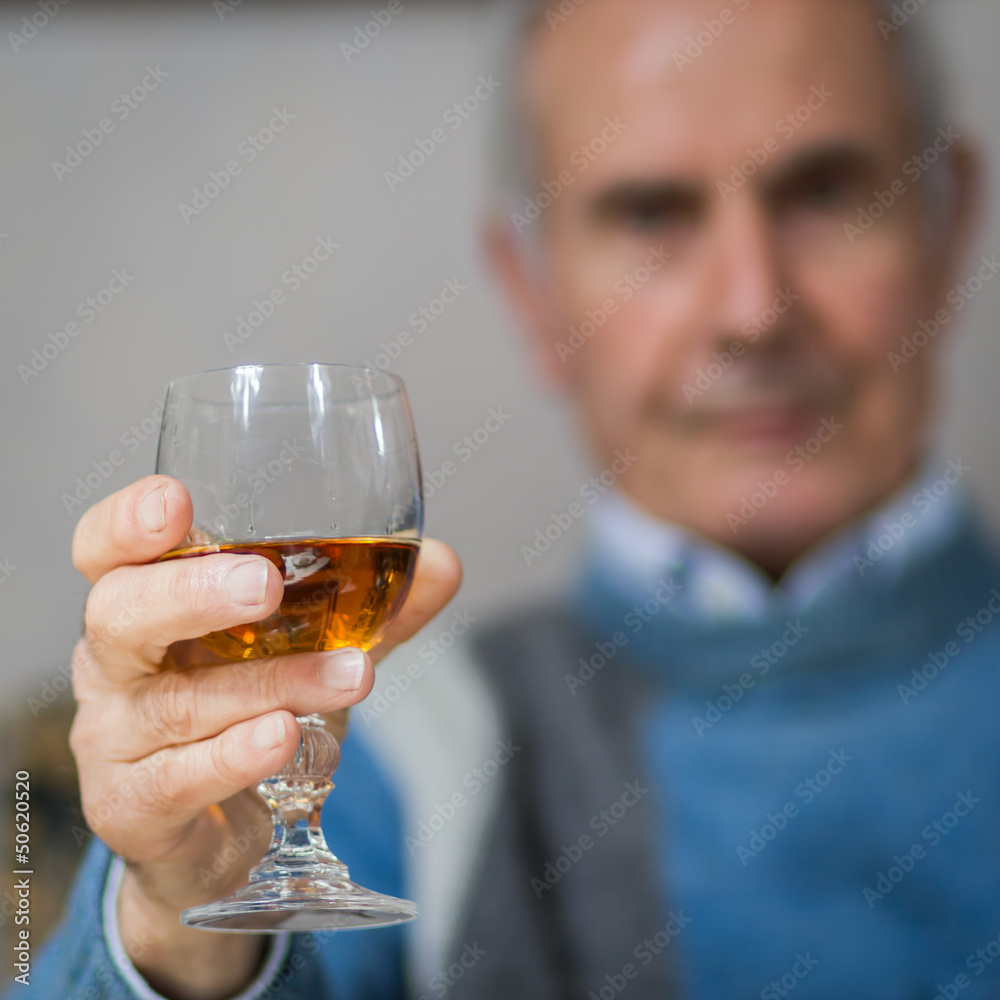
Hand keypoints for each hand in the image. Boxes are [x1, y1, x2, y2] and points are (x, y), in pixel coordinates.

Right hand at [69, 475, 461, 999]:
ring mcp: (115, 739)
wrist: (220, 832)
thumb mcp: (309, 648)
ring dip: (273, 682)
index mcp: (146, 602)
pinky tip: (283, 737)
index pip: (105, 549)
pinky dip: (235, 755)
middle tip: (263, 584)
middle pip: (119, 614)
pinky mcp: (133, 807)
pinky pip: (177, 778)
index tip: (175, 501)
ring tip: (351, 674)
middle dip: (189, 593)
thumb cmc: (250, 710)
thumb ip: (371, 605)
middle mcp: (114, 664)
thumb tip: (442, 562)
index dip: (127, 522)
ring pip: (178, 702)